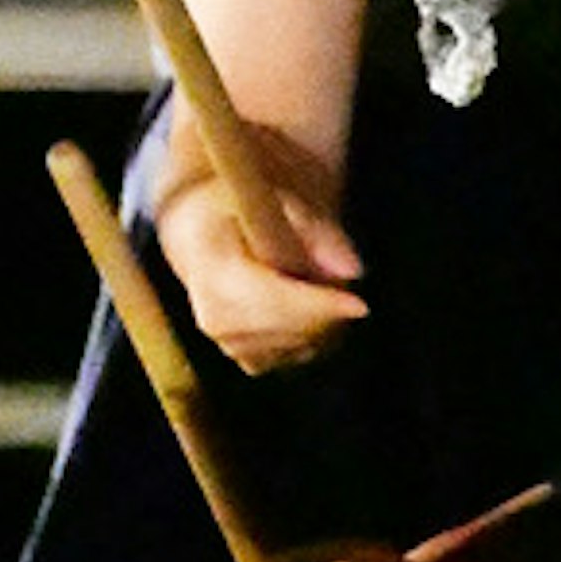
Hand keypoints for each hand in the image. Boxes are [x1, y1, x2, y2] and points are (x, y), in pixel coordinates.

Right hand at [153, 174, 365, 372]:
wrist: (200, 237)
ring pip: (304, 343)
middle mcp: (212, 315)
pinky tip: (303, 302)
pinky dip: (315, 331)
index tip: (360, 305)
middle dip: (327, 308)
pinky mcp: (248, 360)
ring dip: (324, 317)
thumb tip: (353, 272)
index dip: (315, 306)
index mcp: (208, 267)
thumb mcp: (273, 202)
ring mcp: (228, 343)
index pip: (267, 299)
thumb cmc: (240, 212)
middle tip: (340, 276)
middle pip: (292, 327)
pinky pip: (302, 352)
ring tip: (310, 279)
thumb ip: (317, 231)